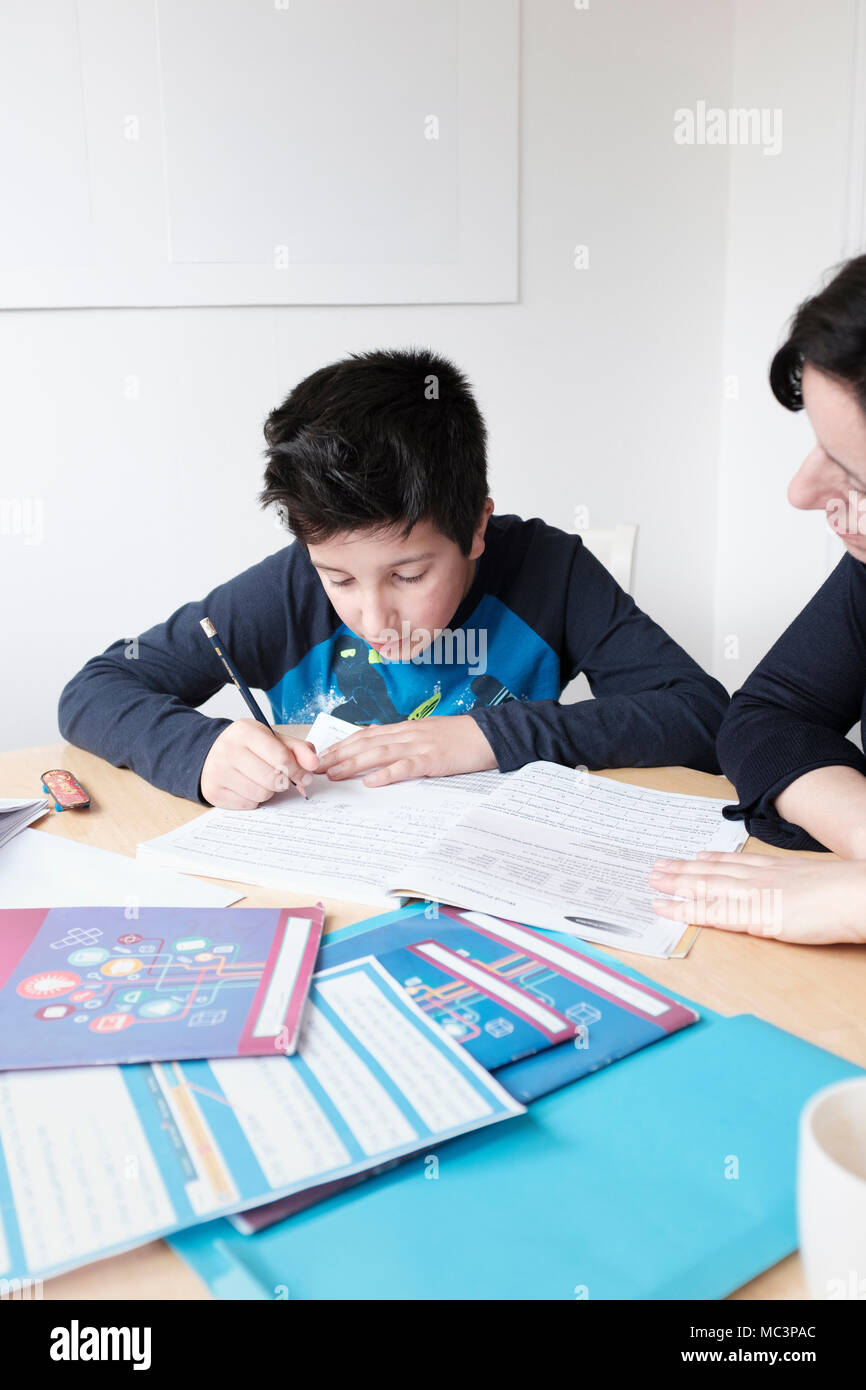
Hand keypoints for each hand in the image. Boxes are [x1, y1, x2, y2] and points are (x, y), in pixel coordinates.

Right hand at [200, 719, 318, 808]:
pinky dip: (254, 799)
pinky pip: (248, 805)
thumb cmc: (248, 746)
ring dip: (268, 791)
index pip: (281, 757)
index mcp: (245, 732)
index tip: (303, 775)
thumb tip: (314, 765)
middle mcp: (228, 750)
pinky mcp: (214, 792)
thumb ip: (299, 749)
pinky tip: (248, 786)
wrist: (211, 752)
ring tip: (260, 779)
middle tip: (279, 776)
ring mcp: (217, 772)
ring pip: (261, 794)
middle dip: (282, 781)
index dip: (298, 770)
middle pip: (273, 780)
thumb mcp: (273, 739)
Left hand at [315, 715, 497, 786]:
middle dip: (338, 755)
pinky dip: (387, 774)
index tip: (322, 754)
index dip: (342, 744)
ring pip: (379, 753)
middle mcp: (407, 734)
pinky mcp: (433, 760)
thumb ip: (405, 741)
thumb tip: (382, 753)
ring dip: (353, 764)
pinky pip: (406, 767)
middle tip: (316, 767)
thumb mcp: (427, 734)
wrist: (488, 734)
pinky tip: (372, 782)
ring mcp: (419, 746)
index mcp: (405, 729)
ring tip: (334, 774)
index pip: (365, 734)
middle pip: (365, 743)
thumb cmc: (459, 737)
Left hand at [648, 851, 865, 944]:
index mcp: (779, 868)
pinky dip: (685, 910)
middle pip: (714, 870)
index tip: (695, 855)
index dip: (714, 859)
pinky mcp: (752, 915)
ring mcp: (755, 893)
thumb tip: (807, 893)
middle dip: (684, 869)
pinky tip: (667, 909)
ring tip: (652, 881)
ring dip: (676, 884)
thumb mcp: (822, 882)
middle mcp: (761, 876)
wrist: (858, 894)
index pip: (739, 861)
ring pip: (705, 886)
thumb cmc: (850, 891)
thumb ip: (805, 886)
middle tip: (658, 866)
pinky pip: (710, 912)